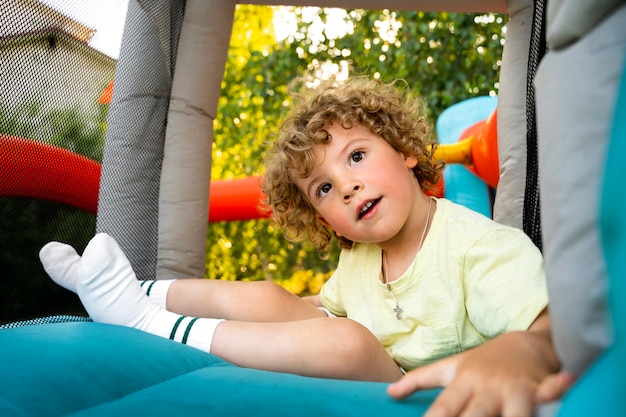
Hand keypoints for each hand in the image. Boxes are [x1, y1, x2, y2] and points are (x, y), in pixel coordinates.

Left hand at [387, 329, 560, 416]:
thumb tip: (389, 393)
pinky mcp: (540, 388)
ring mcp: (513, 389)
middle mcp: (487, 388)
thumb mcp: (450, 368)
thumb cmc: (483, 362)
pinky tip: (563, 385)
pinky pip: (551, 391)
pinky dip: (557, 390)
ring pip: (514, 412)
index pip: (443, 408)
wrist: (523, 341)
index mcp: (463, 383)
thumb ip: (420, 380)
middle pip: (475, 415)